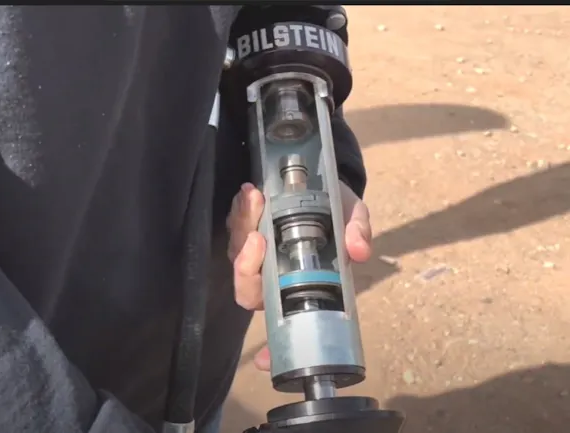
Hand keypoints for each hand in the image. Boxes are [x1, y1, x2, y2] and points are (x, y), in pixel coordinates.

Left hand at [225, 181, 372, 370]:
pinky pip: (235, 230)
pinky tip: (249, 193)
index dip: (273, 348)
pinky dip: (239, 213)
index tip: (264, 361)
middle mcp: (276, 279)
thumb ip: (356, 232)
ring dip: (242, 228)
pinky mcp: (245, 232)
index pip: (284, 326)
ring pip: (238, 257)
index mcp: (304, 287)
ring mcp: (258, 258)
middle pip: (250, 291)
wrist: (323, 183)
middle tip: (258, 236)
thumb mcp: (352, 217)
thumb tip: (359, 251)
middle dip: (247, 267)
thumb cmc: (339, 212)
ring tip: (255, 198)